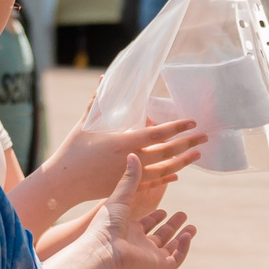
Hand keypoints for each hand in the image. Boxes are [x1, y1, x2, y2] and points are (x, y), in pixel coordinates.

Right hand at [47, 114, 204, 212]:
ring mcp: (129, 176)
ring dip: (183, 161)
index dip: (176, 128)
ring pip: (164, 170)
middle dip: (187, 144)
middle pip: (166, 153)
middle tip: (205, 136)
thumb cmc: (72, 150)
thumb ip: (97, 103)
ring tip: (198, 154)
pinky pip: (153, 183)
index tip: (192, 122)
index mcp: (122, 142)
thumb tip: (103, 81)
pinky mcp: (125, 187)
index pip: (157, 135)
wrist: (63, 182)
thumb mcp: (85, 124)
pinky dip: (167, 178)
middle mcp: (130, 160)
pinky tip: (177, 174)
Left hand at [86, 155, 193, 268]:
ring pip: (169, 250)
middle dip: (172, 226)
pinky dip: (183, 249)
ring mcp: (148, 257)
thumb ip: (130, 178)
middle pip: (159, 237)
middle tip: (183, 214)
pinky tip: (187, 236)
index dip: (155, 217)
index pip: (145, 225)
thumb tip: (133, 154)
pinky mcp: (157, 266)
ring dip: (182, 238)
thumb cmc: (106, 224)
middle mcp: (138, 244)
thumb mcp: (121, 197)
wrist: (103, 249)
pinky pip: (175, 260)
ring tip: (192, 227)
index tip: (164, 206)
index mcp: (128, 230)